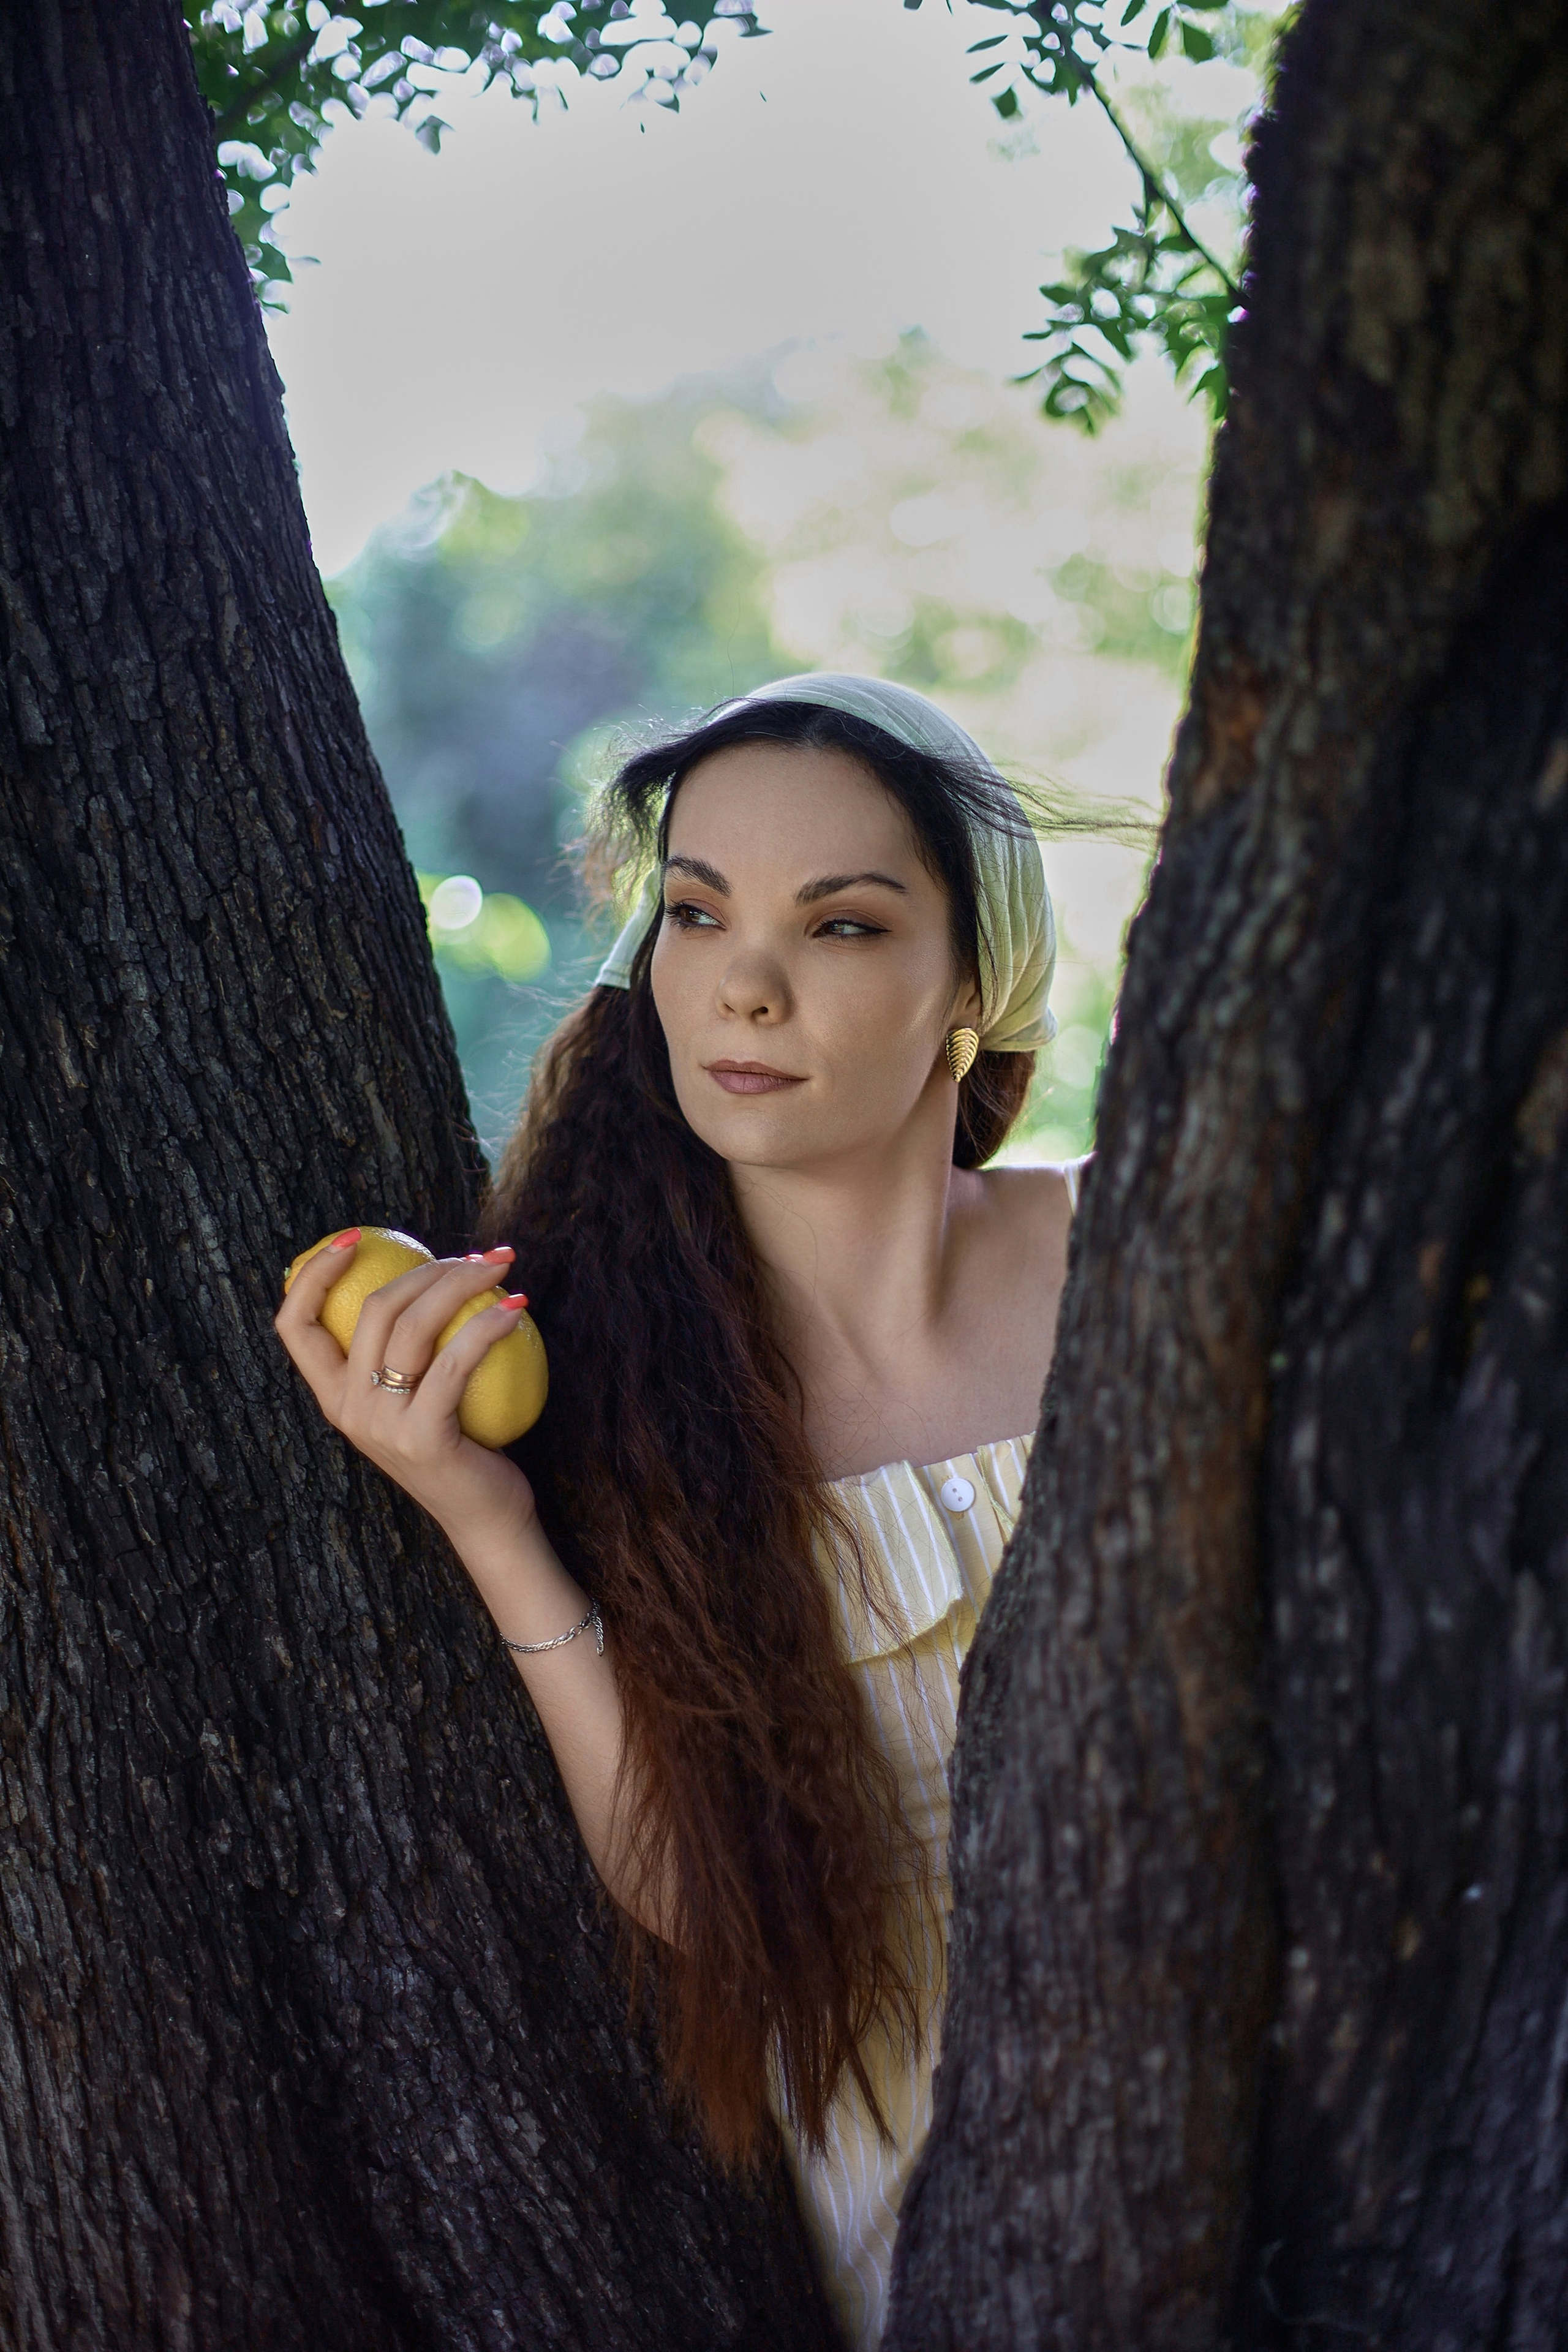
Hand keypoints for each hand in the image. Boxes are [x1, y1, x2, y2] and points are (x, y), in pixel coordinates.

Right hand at [274, 1235, 536, 1545]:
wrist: (484, 1518)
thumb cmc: (460, 1445)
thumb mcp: (416, 1398)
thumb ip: (404, 1353)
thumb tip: (426, 1272)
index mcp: (334, 1397)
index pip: (294, 1326)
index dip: (312, 1274)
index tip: (354, 1238)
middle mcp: (347, 1410)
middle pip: (371, 1309)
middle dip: (426, 1268)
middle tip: (477, 1256)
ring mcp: (380, 1425)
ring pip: (411, 1325)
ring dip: (461, 1282)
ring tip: (500, 1266)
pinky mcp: (421, 1435)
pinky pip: (456, 1360)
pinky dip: (489, 1325)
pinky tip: (518, 1307)